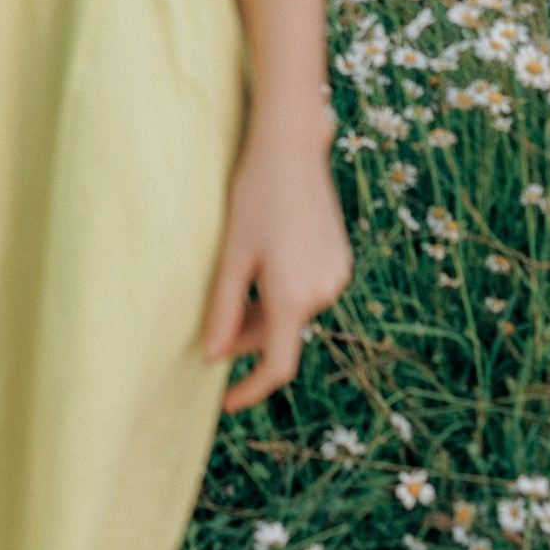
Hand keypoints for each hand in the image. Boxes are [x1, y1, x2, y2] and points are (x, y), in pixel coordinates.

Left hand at [200, 126, 350, 410]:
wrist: (292, 148)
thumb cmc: (255, 196)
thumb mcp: (232, 255)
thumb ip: (222, 309)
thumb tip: (211, 355)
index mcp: (295, 297)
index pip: (276, 365)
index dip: (252, 388)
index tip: (227, 401)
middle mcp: (324, 293)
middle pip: (281, 335)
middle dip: (247, 339)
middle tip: (212, 329)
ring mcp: (336, 275)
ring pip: (294, 312)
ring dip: (264, 313)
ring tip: (234, 283)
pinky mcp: (339, 258)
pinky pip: (307, 290)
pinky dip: (282, 292)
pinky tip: (262, 262)